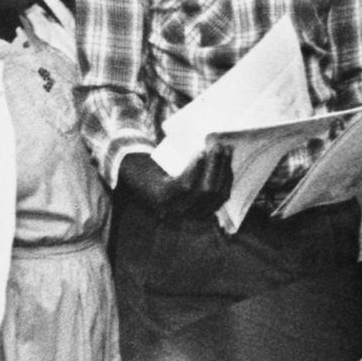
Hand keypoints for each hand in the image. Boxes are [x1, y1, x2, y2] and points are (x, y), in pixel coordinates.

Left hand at [118, 147, 232, 219]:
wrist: (130, 171)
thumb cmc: (161, 170)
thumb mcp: (185, 174)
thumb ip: (203, 171)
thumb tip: (226, 152)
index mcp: (196, 211)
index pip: (221, 198)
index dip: (228, 177)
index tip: (231, 157)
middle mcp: (186, 214)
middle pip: (214, 194)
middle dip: (222, 168)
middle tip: (224, 147)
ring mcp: (173, 208)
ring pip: (203, 189)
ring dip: (212, 165)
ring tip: (214, 147)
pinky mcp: (162, 198)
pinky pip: (186, 184)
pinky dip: (195, 168)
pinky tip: (199, 153)